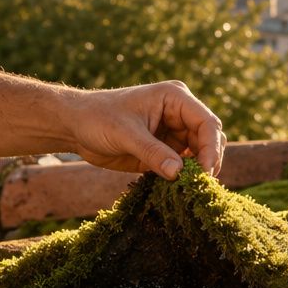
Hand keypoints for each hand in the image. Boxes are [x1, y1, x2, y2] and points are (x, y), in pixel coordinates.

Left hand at [68, 80, 224, 179]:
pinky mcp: (164, 150)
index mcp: (175, 98)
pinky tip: (178, 189)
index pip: (207, 123)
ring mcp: (173, 133)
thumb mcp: (125, 134)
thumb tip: (179, 173)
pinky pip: (183, 166)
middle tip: (200, 185)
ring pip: (199, 154)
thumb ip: (152, 152)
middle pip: (209, 139)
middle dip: (208, 161)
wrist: (75, 126)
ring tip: (190, 189)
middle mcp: (179, 114)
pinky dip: (184, 177)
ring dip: (197, 171)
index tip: (205, 172)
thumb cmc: (98, 118)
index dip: (211, 148)